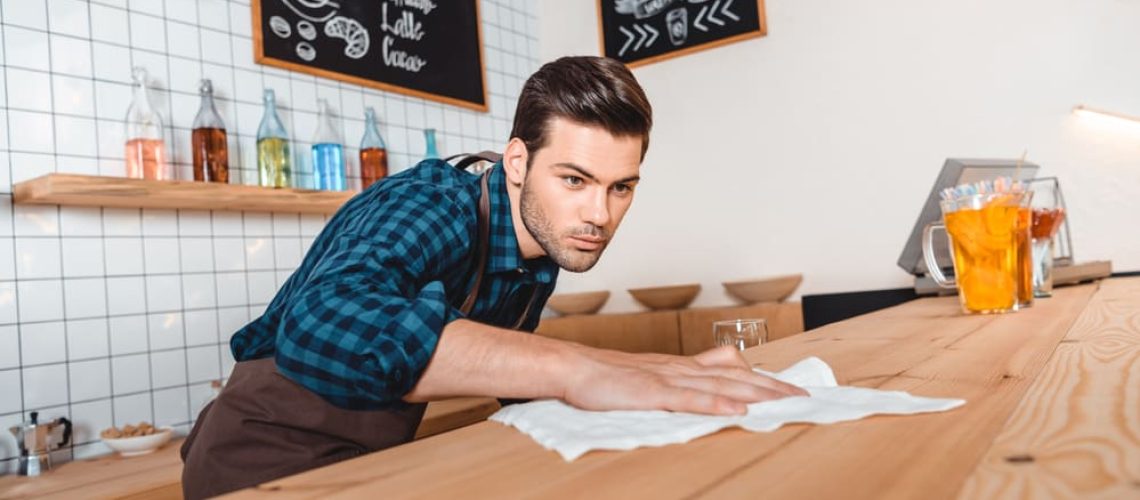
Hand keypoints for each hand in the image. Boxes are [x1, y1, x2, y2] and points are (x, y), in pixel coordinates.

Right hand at [561, 346, 807, 415]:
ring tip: (785, 402)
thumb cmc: (606, 377)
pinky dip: (717, 402)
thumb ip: (675, 384)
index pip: (732, 369)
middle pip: (737, 374)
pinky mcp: (652, 391)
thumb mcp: (647, 378)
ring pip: (722, 383)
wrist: (573, 367)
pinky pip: (690, 398)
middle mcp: (681, 368)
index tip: (790, 387)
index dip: (763, 377)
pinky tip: (738, 409)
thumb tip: (701, 395)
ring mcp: (668, 378)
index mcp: (680, 366)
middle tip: (804, 396)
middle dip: (772, 385)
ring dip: (757, 393)